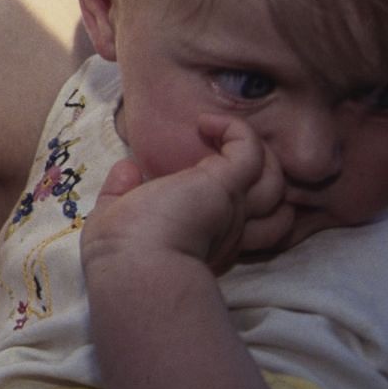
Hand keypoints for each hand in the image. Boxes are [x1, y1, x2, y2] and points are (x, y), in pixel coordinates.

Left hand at [87, 115, 290, 274]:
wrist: (135, 265)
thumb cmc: (121, 252)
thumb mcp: (115, 218)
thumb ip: (121, 192)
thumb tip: (127, 166)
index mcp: (207, 240)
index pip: (243, 221)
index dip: (240, 202)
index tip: (206, 174)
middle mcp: (229, 228)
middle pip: (271, 203)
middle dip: (261, 179)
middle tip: (226, 153)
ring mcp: (232, 207)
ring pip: (272, 178)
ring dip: (251, 152)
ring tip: (211, 132)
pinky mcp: (226, 186)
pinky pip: (249, 151)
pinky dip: (234, 130)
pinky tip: (203, 124)